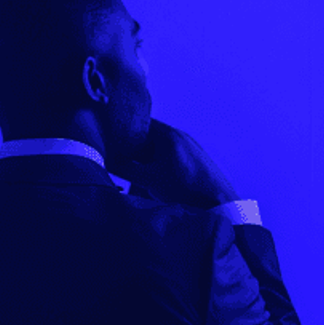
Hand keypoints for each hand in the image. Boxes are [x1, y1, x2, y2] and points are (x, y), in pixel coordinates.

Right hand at [108, 118, 239, 208]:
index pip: (139, 123)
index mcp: (168, 135)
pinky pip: (171, 154)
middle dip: (134, 148)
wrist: (218, 201)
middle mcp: (180, 136)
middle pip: (149, 135)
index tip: (111, 141)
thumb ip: (125, 168)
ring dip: (147, 157)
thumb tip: (105, 160)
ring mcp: (190, 146)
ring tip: (140, 174)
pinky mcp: (195, 157)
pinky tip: (158, 178)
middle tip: (122, 162)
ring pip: (160, 146)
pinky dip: (160, 163)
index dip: (123, 131)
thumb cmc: (185, 188)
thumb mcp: (149, 179)